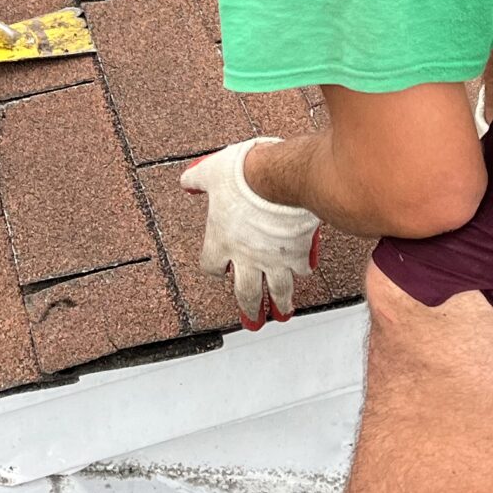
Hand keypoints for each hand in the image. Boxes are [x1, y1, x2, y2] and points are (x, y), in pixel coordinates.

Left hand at [182, 139, 321, 328]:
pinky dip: (303, 272)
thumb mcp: (210, 172)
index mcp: (220, 240)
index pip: (211, 266)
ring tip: (283, 314)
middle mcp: (245, 257)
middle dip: (250, 309)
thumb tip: (187, 181)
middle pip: (246, 293)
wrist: (276, 178)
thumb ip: (197, 179)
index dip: (215, 268)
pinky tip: (305, 273)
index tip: (220, 269)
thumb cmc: (242, 175)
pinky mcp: (296, 254)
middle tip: (253, 320)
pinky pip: (301, 270)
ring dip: (280, 305)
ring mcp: (272, 259)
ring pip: (277, 291)